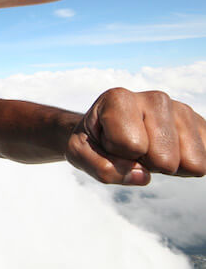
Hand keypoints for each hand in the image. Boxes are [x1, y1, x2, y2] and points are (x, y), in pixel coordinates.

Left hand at [65, 88, 205, 184]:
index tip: (108, 141)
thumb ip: (101, 168)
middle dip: (145, 163)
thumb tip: (142, 174)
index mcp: (119, 98)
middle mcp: (155, 98)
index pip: (131, 144)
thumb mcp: (79, 154)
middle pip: (164, 158)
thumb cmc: (94, 140)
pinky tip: (168, 151)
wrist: (107, 130)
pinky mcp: (201, 125)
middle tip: (131, 149)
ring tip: (148, 149)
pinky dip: (185, 167)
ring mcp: (182, 110)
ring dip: (166, 166)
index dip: (116, 153)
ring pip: (191, 163)